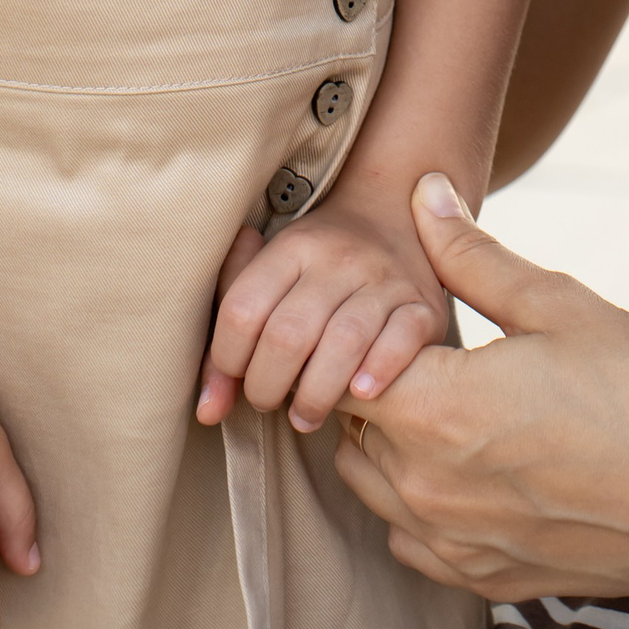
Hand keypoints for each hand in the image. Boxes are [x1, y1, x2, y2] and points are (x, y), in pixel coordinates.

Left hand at [197, 184, 449, 435]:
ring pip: (343, 342)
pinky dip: (378, 372)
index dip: (226, 360)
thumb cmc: (319, 264)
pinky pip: (401, 342)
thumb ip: (233, 334)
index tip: (234, 377)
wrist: (395, 213)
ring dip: (316, 394)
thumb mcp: (272, 274)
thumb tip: (206, 410)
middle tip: (268, 402)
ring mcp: (385, 280)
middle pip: (289, 334)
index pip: (243, 310)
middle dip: (268, 386)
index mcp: (293, 247)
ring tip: (304, 415)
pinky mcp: (423, 306)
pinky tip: (360, 394)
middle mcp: (338, 258)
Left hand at [333, 174, 628, 603]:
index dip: (362, 331)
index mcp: (436, 411)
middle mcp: (428, 490)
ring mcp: (456, 546)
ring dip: (388, 446)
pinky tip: (466, 469)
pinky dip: (417, 505)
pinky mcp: (487, 581)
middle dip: (369, 385)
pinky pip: (413, 542)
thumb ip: (472, 255)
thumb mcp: (558, 303)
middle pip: (350, 430)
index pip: (344, 368)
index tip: (393, 310)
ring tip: (445, 405)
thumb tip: (422, 193)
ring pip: (373, 490)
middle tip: (421, 349)